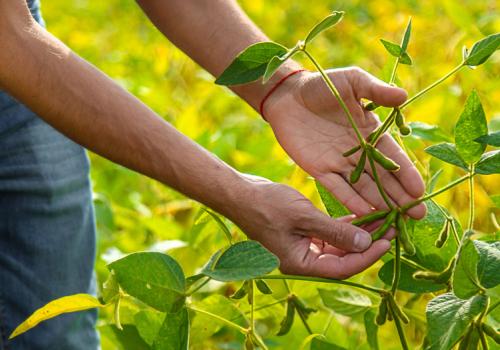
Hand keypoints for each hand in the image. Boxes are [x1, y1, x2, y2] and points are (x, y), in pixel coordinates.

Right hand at [228, 174, 391, 278]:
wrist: (240, 194)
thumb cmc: (266, 205)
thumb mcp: (304, 217)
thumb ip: (336, 232)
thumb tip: (367, 244)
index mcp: (300, 264)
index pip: (342, 268)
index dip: (367, 256)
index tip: (387, 241)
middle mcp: (303, 260)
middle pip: (342, 258)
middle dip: (367, 244)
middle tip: (392, 228)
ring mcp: (302, 247)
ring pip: (338, 246)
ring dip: (358, 234)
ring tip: (382, 220)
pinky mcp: (302, 233)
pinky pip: (328, 234)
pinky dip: (344, 226)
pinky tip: (361, 215)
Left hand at [263, 67, 425, 218]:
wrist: (288, 95)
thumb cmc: (322, 84)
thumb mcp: (352, 81)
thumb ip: (376, 91)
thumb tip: (403, 96)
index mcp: (370, 132)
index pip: (393, 156)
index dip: (406, 174)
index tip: (420, 191)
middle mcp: (359, 152)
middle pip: (383, 178)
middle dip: (400, 197)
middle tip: (417, 215)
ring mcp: (339, 163)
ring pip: (364, 187)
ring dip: (380, 203)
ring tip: (396, 220)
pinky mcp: (320, 170)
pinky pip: (338, 188)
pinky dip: (351, 201)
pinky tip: (364, 214)